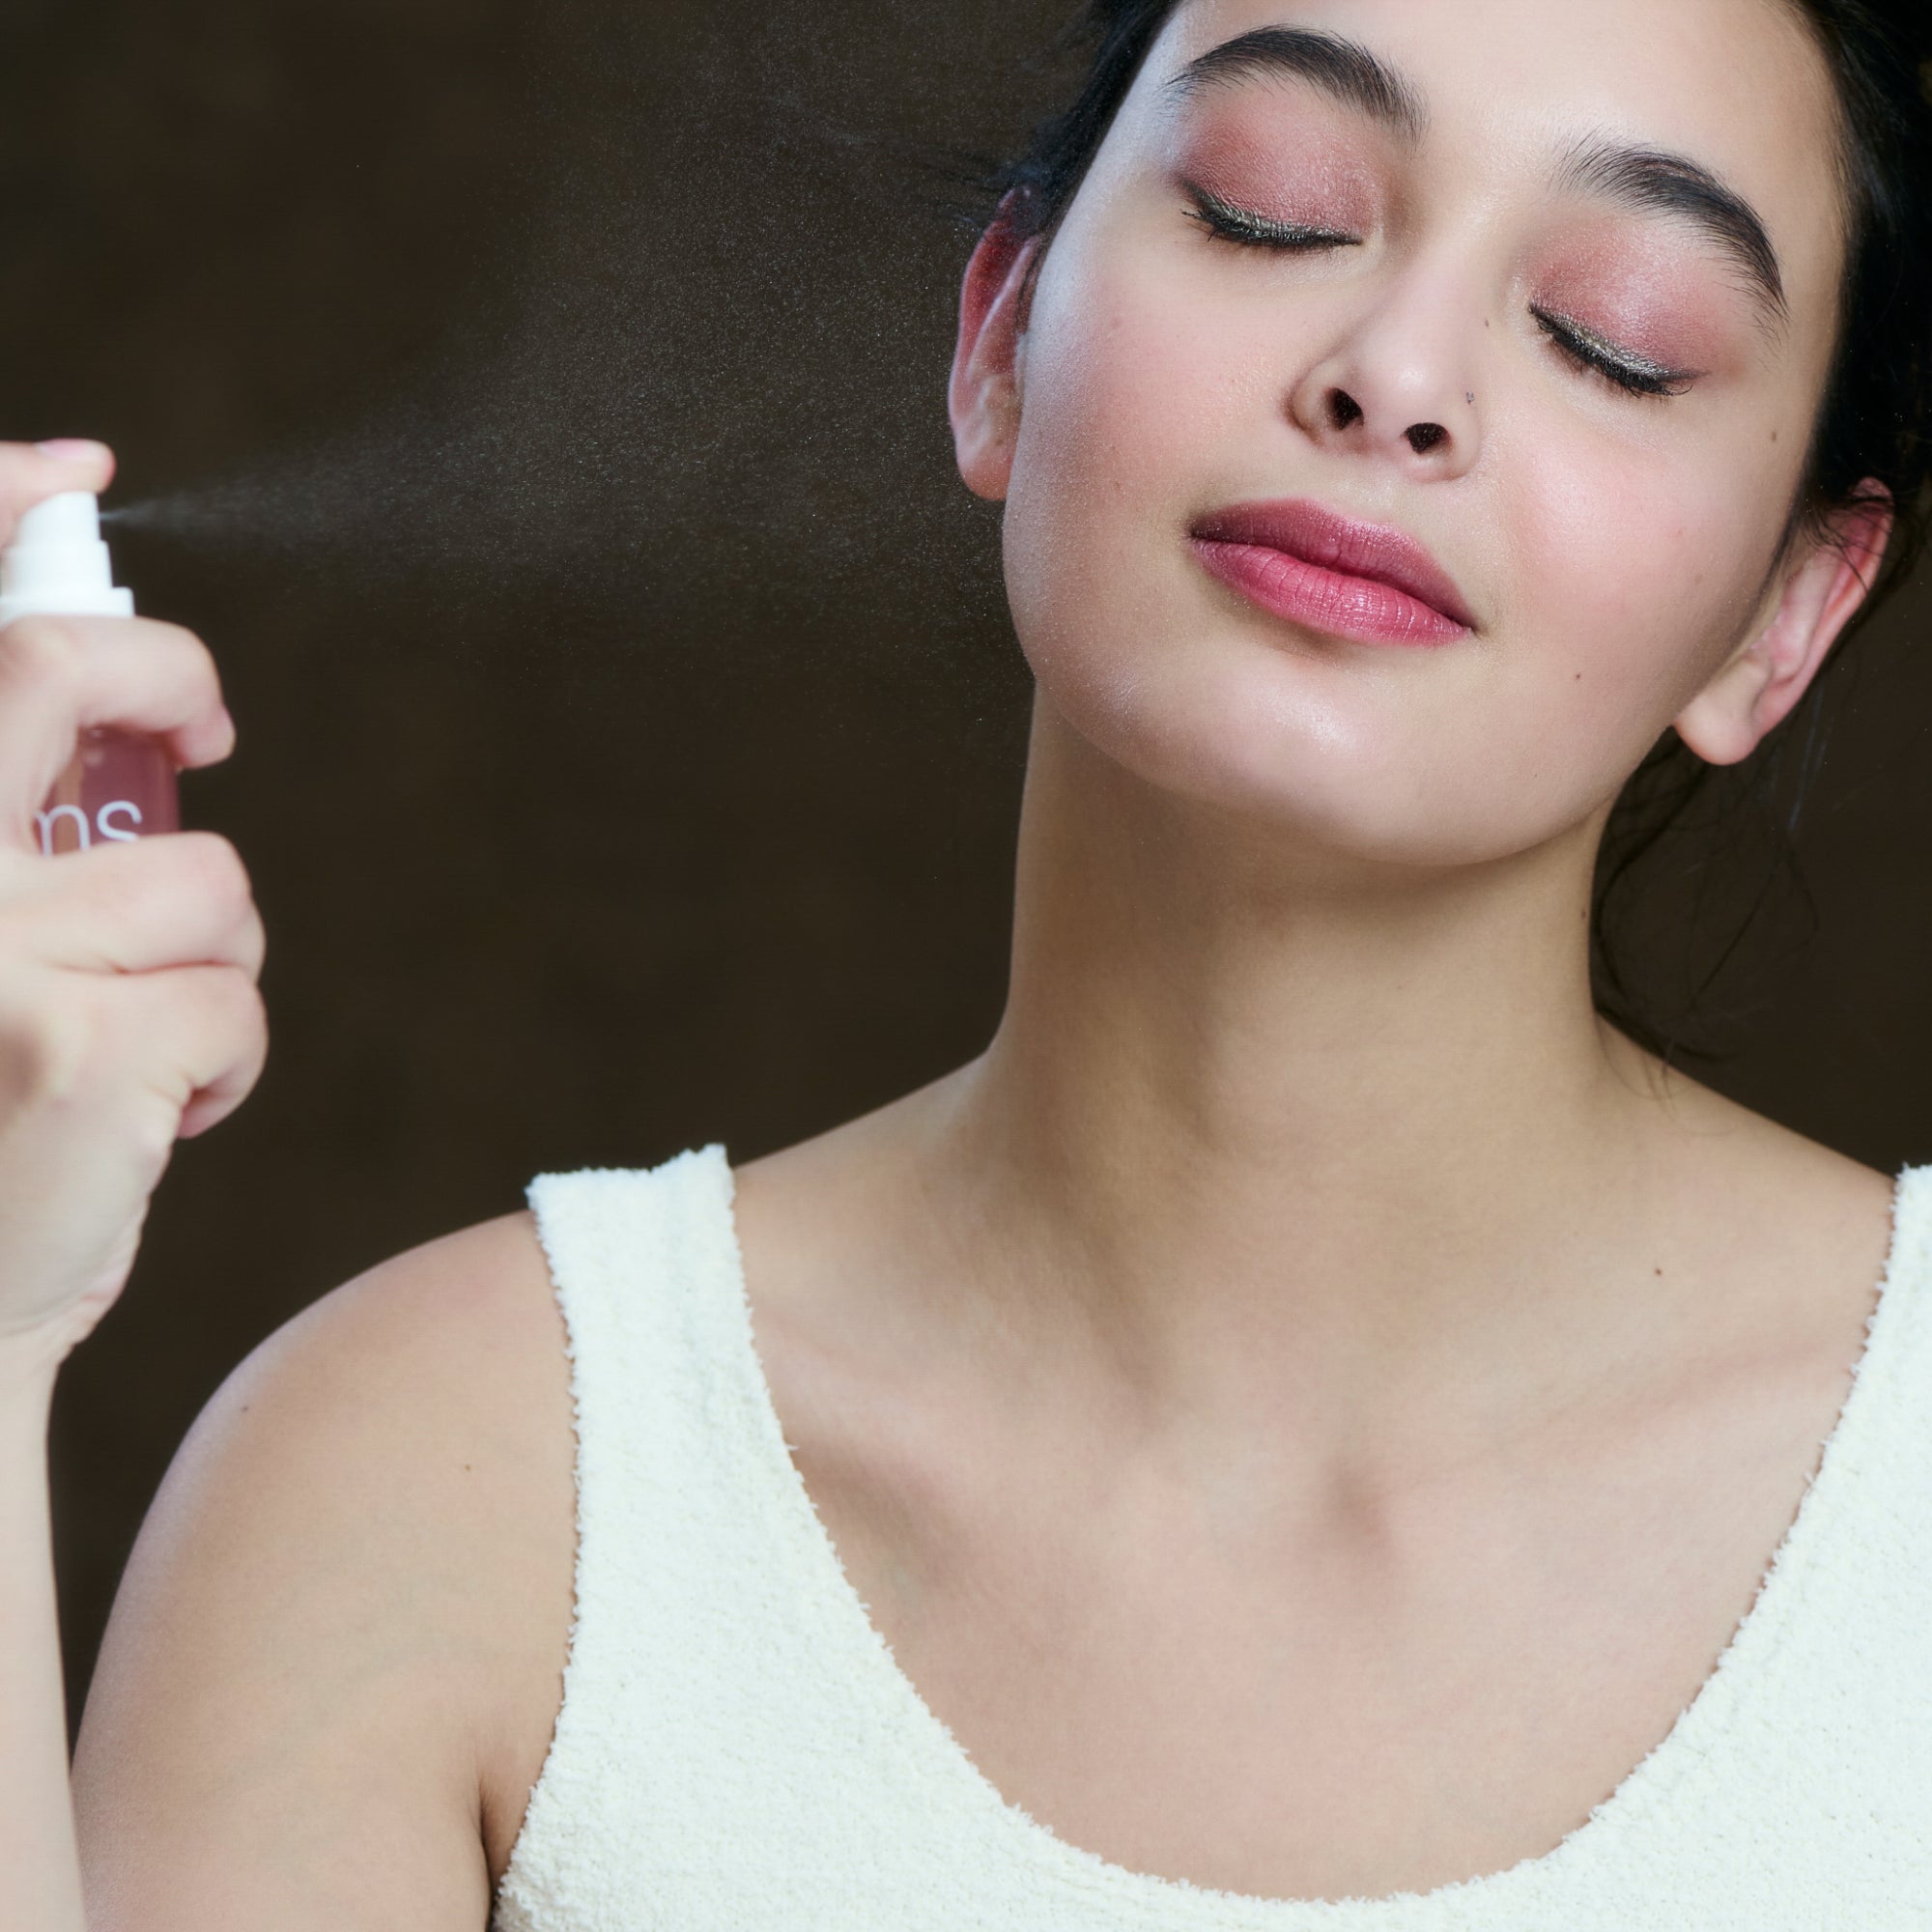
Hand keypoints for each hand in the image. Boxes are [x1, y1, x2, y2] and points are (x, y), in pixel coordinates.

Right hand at [0, 440, 264, 1380]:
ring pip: (200, 880)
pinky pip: (235, 996)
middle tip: (200, 722)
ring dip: (216, 949)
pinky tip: (160, 1121)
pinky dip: (232, 1054)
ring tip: (153, 1036)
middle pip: (45, 677)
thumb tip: (132, 729)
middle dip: (163, 673)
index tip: (74, 466)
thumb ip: (6, 843)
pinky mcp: (70, 1051)